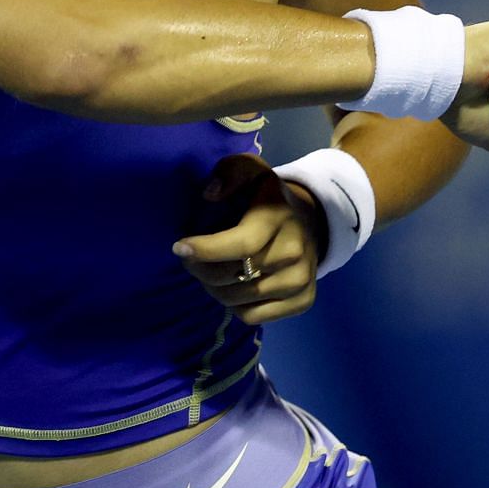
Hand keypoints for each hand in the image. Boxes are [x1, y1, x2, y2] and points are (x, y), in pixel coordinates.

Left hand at [172, 153, 320, 325]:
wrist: (309, 221)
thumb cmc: (266, 196)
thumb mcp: (250, 171)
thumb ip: (229, 172)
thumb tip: (210, 194)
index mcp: (277, 217)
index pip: (241, 245)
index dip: (205, 250)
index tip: (179, 247)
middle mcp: (294, 251)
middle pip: (232, 277)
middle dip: (201, 270)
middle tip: (190, 259)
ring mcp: (301, 279)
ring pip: (238, 300)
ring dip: (214, 289)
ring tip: (209, 271)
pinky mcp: (304, 301)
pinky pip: (253, 316)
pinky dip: (234, 306)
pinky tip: (233, 286)